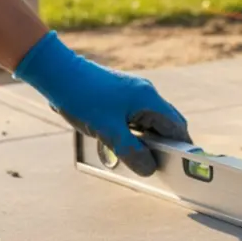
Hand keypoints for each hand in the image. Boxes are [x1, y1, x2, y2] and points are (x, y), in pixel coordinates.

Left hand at [14, 31, 190, 175]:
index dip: (182, 148)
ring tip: (142, 157)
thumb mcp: (108, 131)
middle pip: (168, 123)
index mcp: (148, 100)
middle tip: (162, 165)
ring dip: (151, 139)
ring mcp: (134, 92)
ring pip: (151, 120)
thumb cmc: (82, 98)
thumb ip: (132, 152)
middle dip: (168, 145)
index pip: (176, 128)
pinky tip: (125, 142)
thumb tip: (149, 168)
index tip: (184, 166)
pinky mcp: (121, 94)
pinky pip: (138, 115)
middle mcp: (146, 93)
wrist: (57, 72)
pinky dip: (138, 131)